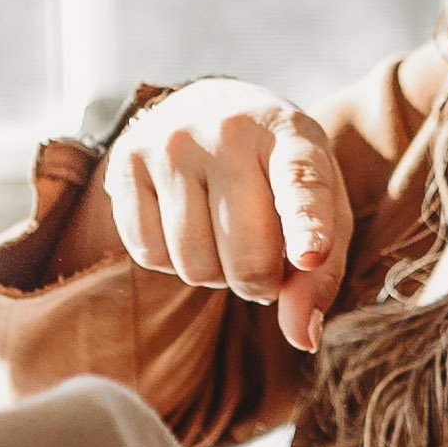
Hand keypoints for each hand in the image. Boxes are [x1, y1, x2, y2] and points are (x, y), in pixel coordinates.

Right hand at [106, 77, 354, 348]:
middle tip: (264, 265)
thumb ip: (322, 275)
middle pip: (246, 254)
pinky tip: (188, 230)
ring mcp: (171, 143)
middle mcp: (228, 130)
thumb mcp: (321, 211)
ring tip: (225, 241)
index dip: (307, 225)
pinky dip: (173, 263)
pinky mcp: (125, 162)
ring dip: (215, 275)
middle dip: (260, 282)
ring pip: (193, 263)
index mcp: (291, 135)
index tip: (310, 257)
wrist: (211, 109)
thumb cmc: (279, 176)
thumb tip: (303, 338)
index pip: (301, 183)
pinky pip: (148, 255)